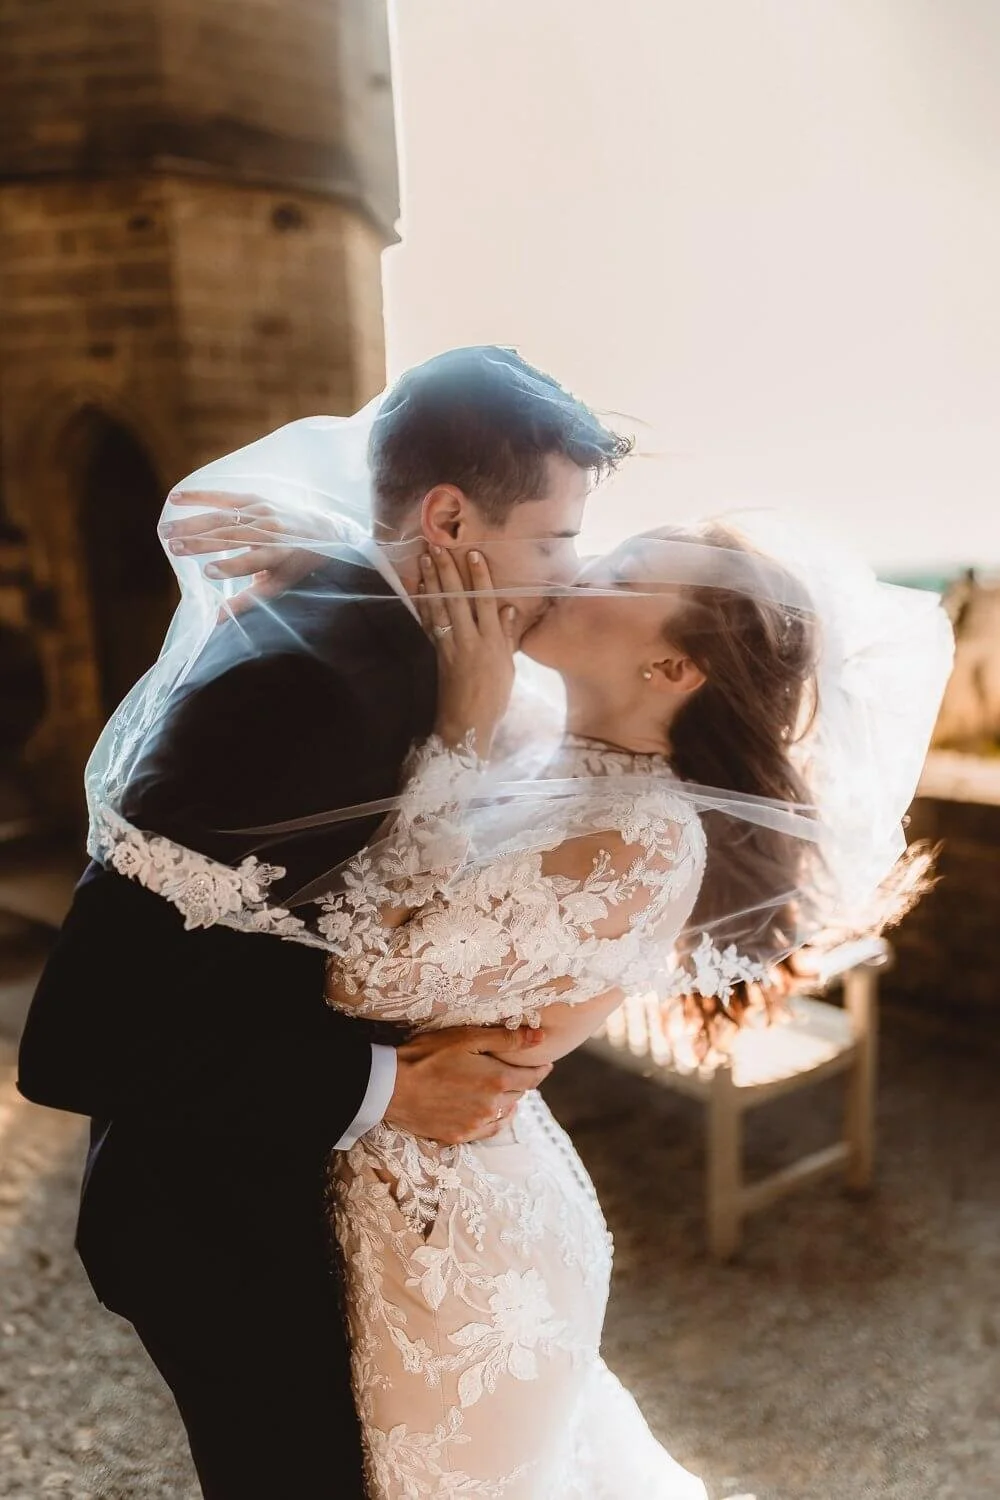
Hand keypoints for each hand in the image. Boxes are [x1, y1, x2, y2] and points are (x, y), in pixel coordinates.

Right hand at [160, 490, 335, 616]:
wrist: (322, 530)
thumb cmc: (295, 564)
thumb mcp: (277, 586)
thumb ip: (246, 601)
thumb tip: (216, 620)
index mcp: (277, 555)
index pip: (251, 562)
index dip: (230, 567)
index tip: (207, 572)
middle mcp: (270, 530)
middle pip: (230, 536)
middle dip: (200, 542)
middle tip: (172, 547)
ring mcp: (261, 511)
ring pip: (222, 517)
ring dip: (191, 522)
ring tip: (166, 530)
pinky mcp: (254, 498)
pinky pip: (223, 496)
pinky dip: (199, 496)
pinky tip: (175, 498)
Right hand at [384, 1024, 551, 1143]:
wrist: (391, 1087)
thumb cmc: (427, 1055)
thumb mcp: (468, 1038)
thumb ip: (507, 1039)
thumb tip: (540, 1037)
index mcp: (498, 1080)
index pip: (532, 1077)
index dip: (540, 1069)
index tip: (544, 1063)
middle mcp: (492, 1107)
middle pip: (518, 1095)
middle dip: (521, 1082)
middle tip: (519, 1071)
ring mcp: (475, 1125)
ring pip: (505, 1114)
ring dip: (508, 1102)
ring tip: (504, 1090)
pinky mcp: (459, 1136)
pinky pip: (487, 1130)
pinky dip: (493, 1119)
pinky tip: (488, 1111)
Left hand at [415, 546, 517, 756]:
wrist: (467, 723)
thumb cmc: (493, 697)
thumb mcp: (507, 667)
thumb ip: (507, 636)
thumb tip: (509, 607)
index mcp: (492, 642)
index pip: (485, 602)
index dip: (479, 577)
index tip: (472, 554)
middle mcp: (470, 640)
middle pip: (457, 599)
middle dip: (447, 571)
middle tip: (438, 545)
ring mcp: (451, 646)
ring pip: (440, 607)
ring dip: (432, 581)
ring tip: (424, 557)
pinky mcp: (437, 653)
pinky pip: (429, 623)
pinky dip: (423, 604)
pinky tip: (419, 588)